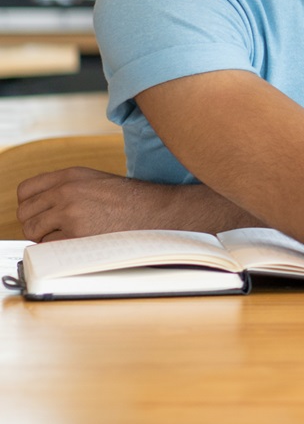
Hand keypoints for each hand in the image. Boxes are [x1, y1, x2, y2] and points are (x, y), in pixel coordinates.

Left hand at [16, 168, 201, 240]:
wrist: (158, 212)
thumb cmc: (131, 200)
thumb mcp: (96, 182)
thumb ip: (66, 189)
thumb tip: (38, 209)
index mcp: (71, 175)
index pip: (25, 190)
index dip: (29, 205)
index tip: (38, 214)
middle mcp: (66, 191)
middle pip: (25, 213)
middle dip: (35, 224)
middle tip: (52, 230)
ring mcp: (70, 212)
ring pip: (33, 231)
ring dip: (45, 238)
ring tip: (68, 237)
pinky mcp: (76, 234)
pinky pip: (48, 246)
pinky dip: (58, 249)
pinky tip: (77, 244)